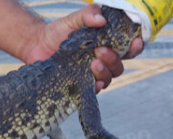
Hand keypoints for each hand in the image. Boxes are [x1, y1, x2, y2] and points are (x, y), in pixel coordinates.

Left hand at [22, 4, 143, 92]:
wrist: (37, 44)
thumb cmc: (58, 31)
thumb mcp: (74, 19)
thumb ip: (88, 15)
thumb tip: (102, 20)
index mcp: (107, 45)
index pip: (128, 49)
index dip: (136, 47)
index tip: (135, 41)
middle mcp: (102, 61)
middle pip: (119, 65)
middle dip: (114, 58)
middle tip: (99, 50)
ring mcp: (92, 74)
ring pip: (109, 78)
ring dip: (105, 72)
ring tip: (93, 63)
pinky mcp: (80, 84)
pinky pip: (94, 89)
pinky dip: (96, 86)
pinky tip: (93, 81)